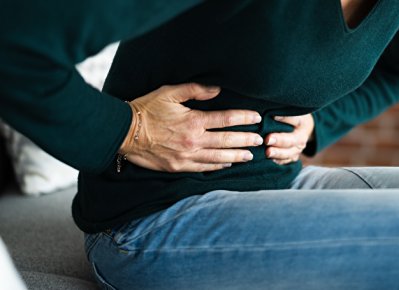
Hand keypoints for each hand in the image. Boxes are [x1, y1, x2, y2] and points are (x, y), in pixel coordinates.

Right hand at [119, 83, 262, 171]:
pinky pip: (203, 168)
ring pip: (218, 158)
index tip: (256, 118)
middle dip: (246, 140)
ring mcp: (187, 156)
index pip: (226, 120)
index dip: (244, 118)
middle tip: (259, 140)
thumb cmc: (146, 109)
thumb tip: (217, 90)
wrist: (124, 132)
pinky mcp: (178, 167)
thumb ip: (195, 90)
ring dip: (236, 156)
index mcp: (193, 121)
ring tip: (250, 156)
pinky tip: (227, 164)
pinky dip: (217, 166)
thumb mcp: (169, 92)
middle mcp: (194, 141)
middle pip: (227, 141)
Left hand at [265, 114, 314, 164]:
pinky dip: (278, 161)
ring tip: (267, 152)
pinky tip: (269, 160)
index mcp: (302, 123)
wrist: (304, 129)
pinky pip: (286, 161)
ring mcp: (298, 149)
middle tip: (268, 139)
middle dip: (279, 140)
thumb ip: (283, 111)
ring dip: (278, 153)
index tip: (273, 116)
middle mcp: (302, 137)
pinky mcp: (293, 157)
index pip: (296, 120)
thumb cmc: (292, 117)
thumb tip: (269, 113)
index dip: (285, 118)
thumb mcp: (292, 111)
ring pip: (290, 153)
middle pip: (292, 140)